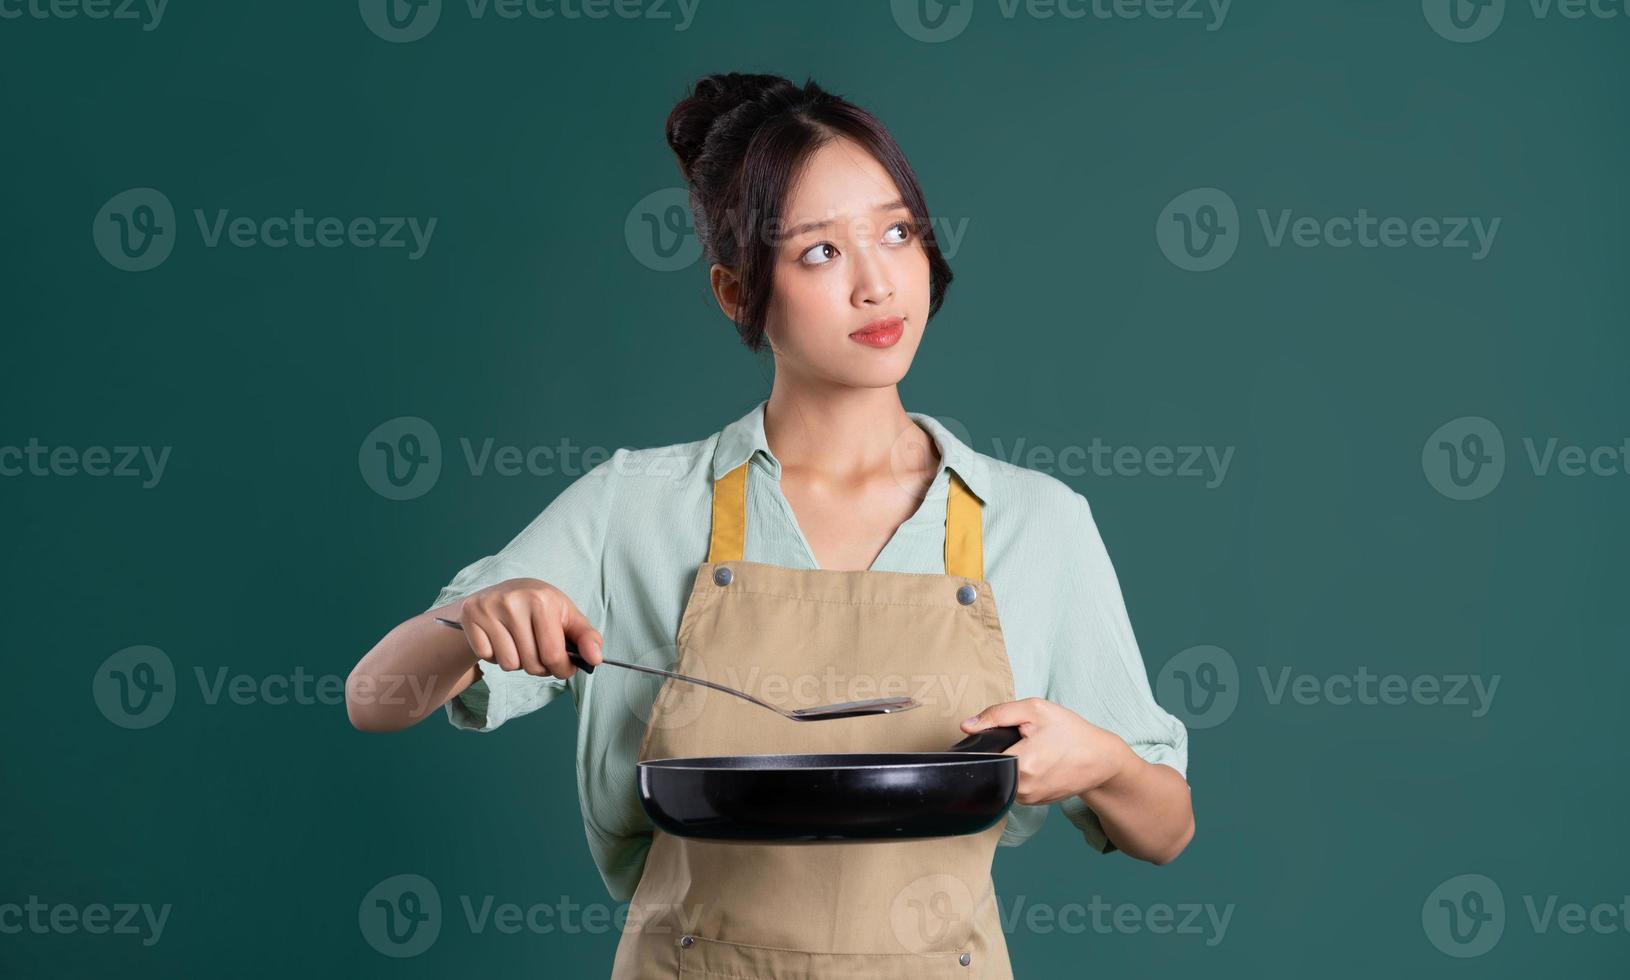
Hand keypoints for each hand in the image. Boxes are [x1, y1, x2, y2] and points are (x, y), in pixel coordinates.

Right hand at [454, 578, 602, 678]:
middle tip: (538, 652)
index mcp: (543, 600)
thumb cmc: (540, 608)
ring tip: (519, 643)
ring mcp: (490, 608)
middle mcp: (515, 601)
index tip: (563, 667)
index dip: (562, 669)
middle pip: (531, 664)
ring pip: (509, 664)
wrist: (501, 591)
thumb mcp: (567, 616)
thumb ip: (587, 637)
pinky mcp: (471, 616)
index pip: (554, 655)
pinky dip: (495, 656)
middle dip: (539, 667)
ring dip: (517, 662)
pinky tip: (500, 638)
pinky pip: (487, 657)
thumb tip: (596, 660)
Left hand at [960, 698, 1134, 804]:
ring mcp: (1028, 800)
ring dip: (1008, 764)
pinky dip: (1018, 773)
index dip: (984, 743)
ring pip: (1001, 778)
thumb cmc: (1071, 731)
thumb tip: (967, 726)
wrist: (1101, 758)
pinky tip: (1035, 762)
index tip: (996, 736)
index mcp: (1021, 765)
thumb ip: (997, 715)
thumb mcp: (1035, 710)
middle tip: (1020, 739)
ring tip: (1029, 749)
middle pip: (991, 767)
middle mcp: (1022, 789)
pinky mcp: (1034, 804)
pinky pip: (1014, 786)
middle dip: (999, 752)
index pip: (983, 757)